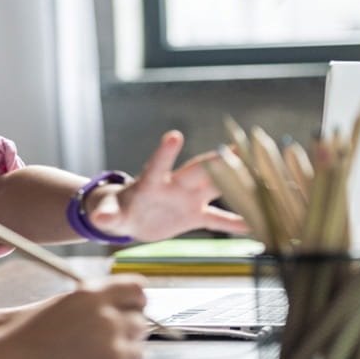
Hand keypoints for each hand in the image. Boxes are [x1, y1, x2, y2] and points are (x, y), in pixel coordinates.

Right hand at [0, 275, 147, 358]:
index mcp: (92, 295)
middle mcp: (107, 321)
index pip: (137, 290)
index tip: (129, 309)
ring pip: (137, 354)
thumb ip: (98, 300)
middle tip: (102, 341)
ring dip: (120, 357)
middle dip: (125, 331)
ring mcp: (112, 353)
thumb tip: (130, 306)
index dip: (134, 301)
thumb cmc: (26, 334)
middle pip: (140, 323)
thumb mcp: (63, 304)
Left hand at [90, 130, 247, 240]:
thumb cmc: (116, 210)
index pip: (158, 164)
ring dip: (235, 180)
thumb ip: (107, 215)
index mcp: (151, 183)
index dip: (165, 152)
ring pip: (215, 187)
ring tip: (260, 171)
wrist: (128, 218)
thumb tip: (99, 218)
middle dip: (216, 160)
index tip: (174, 136)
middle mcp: (174, 185)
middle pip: (197, 171)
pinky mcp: (193, 215)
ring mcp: (187, 198)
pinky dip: (235, 222)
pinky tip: (256, 222)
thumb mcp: (109, 215)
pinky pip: (217, 219)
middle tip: (237, 147)